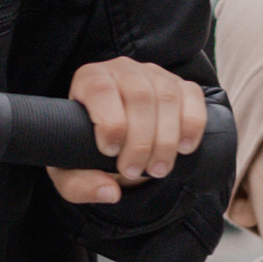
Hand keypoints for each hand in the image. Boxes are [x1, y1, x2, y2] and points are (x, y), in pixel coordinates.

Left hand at [51, 58, 207, 206]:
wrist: (113, 140)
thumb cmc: (86, 149)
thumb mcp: (70, 171)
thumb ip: (79, 185)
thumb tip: (110, 192)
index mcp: (89, 80)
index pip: (100, 89)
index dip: (109, 122)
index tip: (110, 151)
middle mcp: (122, 70)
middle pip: (139, 95)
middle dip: (141, 141)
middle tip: (135, 171)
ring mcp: (153, 74)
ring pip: (167, 97)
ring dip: (166, 139)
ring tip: (158, 170)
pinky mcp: (179, 85)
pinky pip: (192, 97)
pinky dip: (192, 125)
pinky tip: (184, 149)